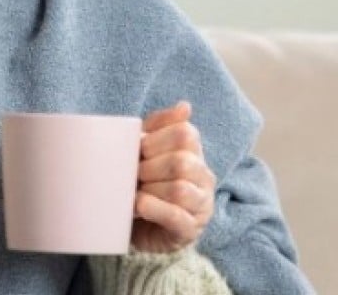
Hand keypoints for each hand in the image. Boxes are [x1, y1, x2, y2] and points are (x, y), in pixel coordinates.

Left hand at [132, 101, 216, 253]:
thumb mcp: (148, 151)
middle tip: (133, 174)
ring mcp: (200, 205)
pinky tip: (138, 206)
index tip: (138, 149)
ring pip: (180, 190)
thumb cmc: (145, 183)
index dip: (156, 139)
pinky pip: (176, 217)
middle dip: (150, 167)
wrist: (141, 226)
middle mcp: (204, 177)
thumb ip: (159, 126)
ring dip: (150, 190)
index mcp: (195, 153)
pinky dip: (154, 208)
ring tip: (135, 193)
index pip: (186, 133)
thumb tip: (185, 106)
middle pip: (182, 162)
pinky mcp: (189, 230)